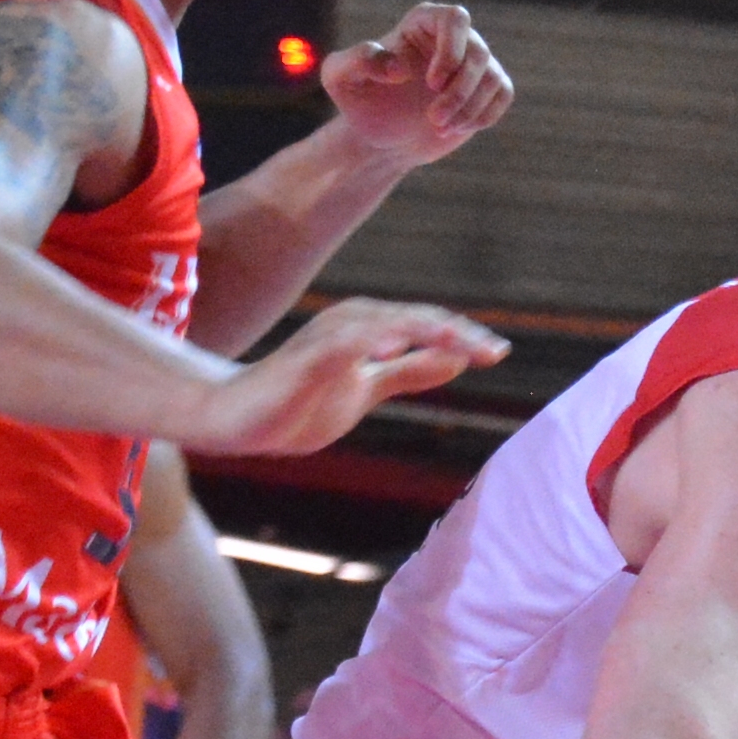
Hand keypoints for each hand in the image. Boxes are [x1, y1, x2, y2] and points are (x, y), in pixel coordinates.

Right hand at [196, 299, 508, 456]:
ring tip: (463, 344)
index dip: (463, 336)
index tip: (501, 351)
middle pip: (414, 319)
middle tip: (495, 350)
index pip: (426, 325)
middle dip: (456, 333)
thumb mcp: (367, 388)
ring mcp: (328, 339)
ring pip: (386, 325)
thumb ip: (408, 373)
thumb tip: (456, 362)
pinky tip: (393, 346)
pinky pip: (342, 346)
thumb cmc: (300, 400)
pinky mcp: (305, 359)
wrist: (237, 419)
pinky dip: (369, 342)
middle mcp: (352, 323)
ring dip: (425, 331)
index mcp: (368, 327)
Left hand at [320, 3, 514, 170]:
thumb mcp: (339, 78)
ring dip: (469, 109)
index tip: (432, 83)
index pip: (455, 19)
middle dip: (459, 92)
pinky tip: (454, 128)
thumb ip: (357, 60)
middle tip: (433, 120)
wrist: (380, 137)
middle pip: (477, 53)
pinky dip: (484, 115)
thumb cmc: (360, 100)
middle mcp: (454, 38)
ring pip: (491, 77)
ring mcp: (473, 64)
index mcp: (422, 23)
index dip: (451, 50)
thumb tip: (398, 66)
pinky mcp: (487, 89)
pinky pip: (502, 94)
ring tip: (439, 128)